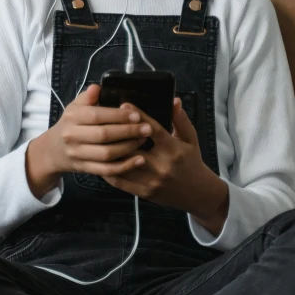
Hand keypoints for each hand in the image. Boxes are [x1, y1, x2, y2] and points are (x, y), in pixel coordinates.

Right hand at [44, 84, 151, 176]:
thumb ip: (88, 97)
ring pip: (106, 154)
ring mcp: (78, 154)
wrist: (54, 150)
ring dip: (128, 148)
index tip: (136, 115)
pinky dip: (124, 166)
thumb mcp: (75, 106)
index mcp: (72, 117)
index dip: (118, 116)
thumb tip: (97, 88)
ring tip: (143, 140)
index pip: (97, 115)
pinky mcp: (84, 169)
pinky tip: (139, 160)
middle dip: (128, 132)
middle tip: (146, 128)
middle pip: (103, 135)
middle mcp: (72, 136)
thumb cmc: (71, 124)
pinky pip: (107, 170)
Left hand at [100, 97, 207, 211]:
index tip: (124, 105)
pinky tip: (100, 160)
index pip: (153, 130)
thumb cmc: (191, 162)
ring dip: (109, 152)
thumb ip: (180, 119)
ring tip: (97, 140)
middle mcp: (162, 165)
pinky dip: (109, 170)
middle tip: (103, 121)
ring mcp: (152, 181)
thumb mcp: (190, 139)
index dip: (138, 116)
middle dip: (118, 134)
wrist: (197, 194)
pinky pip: (121, 182)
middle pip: (134, 147)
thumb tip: (174, 100)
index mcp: (173, 149)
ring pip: (124, 165)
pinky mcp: (144, 192)